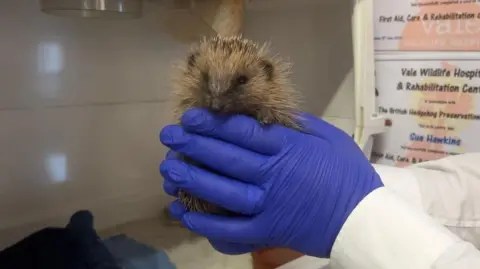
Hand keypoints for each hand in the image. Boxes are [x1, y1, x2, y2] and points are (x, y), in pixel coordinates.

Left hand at [159, 108, 382, 257]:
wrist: (364, 220)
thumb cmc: (348, 174)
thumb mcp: (329, 138)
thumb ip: (298, 124)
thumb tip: (268, 113)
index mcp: (288, 149)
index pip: (243, 133)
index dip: (213, 124)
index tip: (190, 117)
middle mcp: (274, 176)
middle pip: (227, 158)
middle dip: (194, 145)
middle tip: (168, 136)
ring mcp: (269, 206)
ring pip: (224, 192)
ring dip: (193, 180)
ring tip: (168, 170)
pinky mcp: (268, 232)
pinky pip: (232, 231)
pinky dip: (207, 224)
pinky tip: (185, 213)